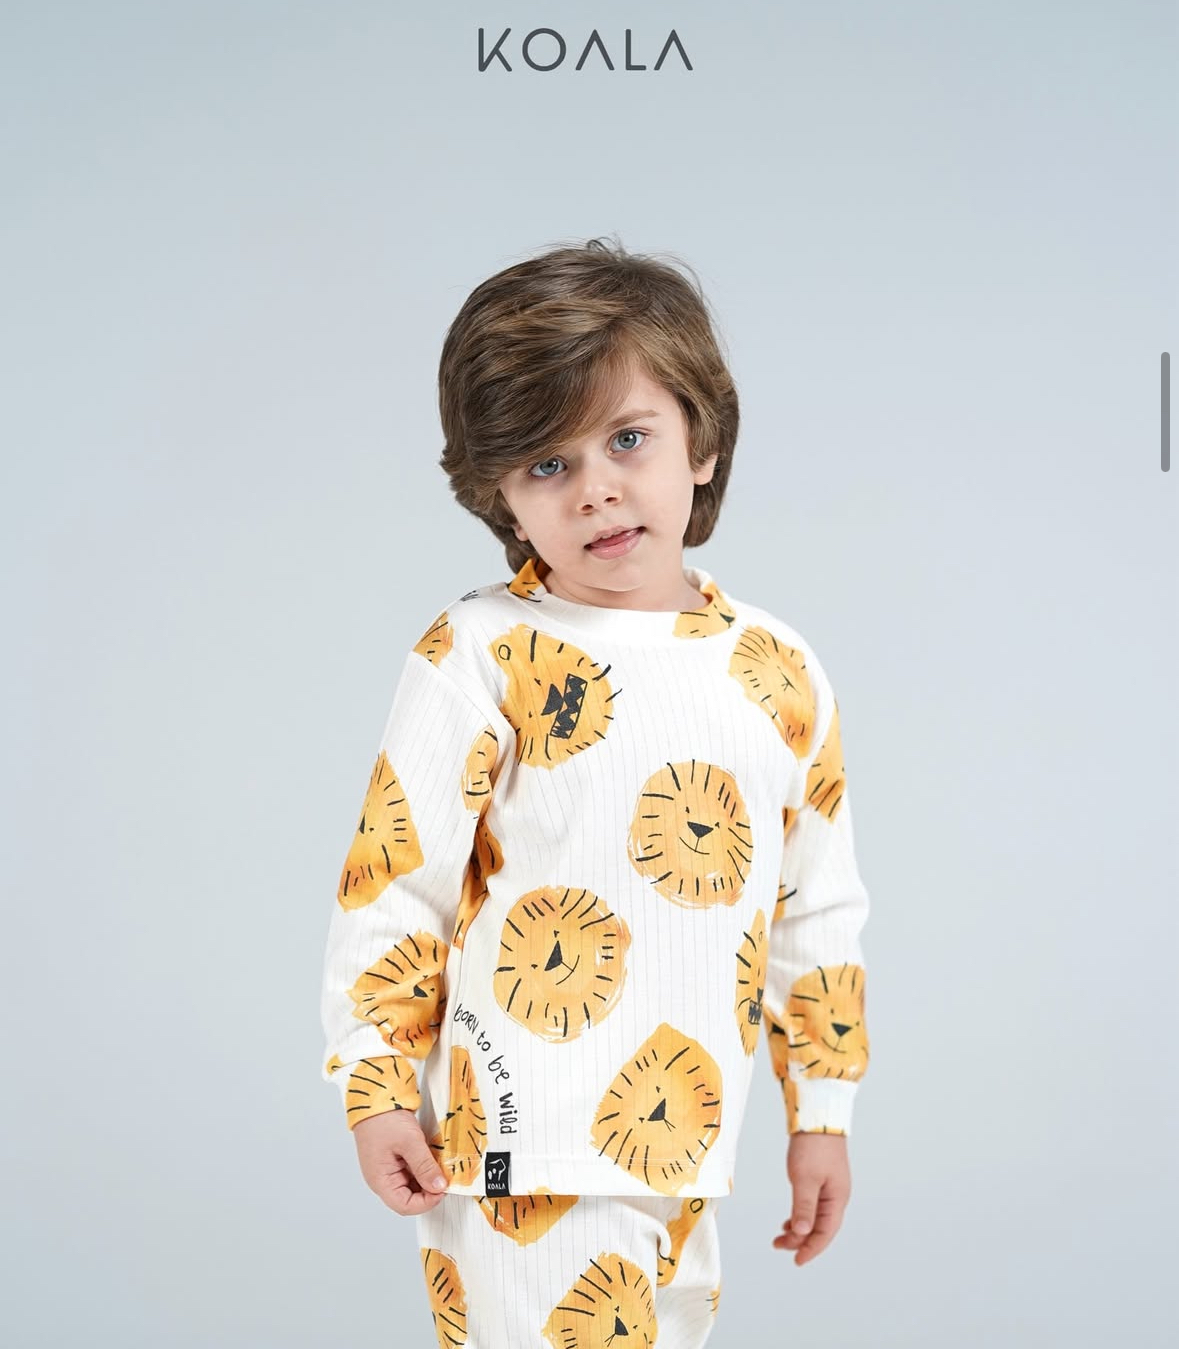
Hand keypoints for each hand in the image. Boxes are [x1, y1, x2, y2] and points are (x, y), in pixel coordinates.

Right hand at [352, 1109, 449, 1215]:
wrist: (375, 1097)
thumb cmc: (383, 1118)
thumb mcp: (409, 1142)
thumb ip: (425, 1166)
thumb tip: (439, 1187)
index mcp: (381, 1181)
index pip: (405, 1206)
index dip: (426, 1202)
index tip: (442, 1189)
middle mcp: (383, 1179)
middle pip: (410, 1197)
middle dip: (429, 1189)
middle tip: (444, 1175)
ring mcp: (389, 1169)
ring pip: (413, 1184)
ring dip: (427, 1177)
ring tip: (438, 1163)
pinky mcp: (395, 1159)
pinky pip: (412, 1170)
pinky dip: (423, 1167)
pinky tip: (431, 1156)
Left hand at [773, 1132, 850, 1265]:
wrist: (818, 1117)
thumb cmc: (813, 1147)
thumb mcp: (805, 1179)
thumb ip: (804, 1207)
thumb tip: (802, 1234)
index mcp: (837, 1199)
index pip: (825, 1233)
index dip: (811, 1249)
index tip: (796, 1261)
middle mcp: (837, 1196)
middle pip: (821, 1227)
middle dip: (801, 1240)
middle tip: (778, 1246)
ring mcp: (830, 1186)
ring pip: (816, 1216)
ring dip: (800, 1228)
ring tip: (781, 1235)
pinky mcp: (822, 1178)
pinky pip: (813, 1204)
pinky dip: (801, 1214)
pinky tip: (790, 1218)